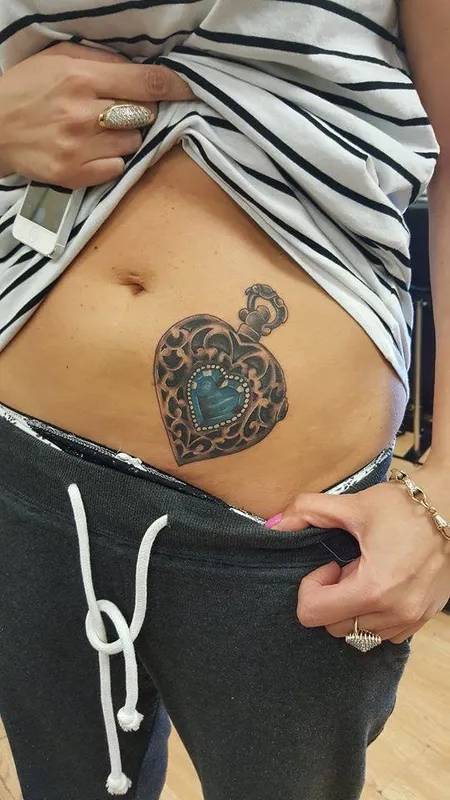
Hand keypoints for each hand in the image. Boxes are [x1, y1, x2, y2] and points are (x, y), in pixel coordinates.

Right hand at [0, 41, 194, 187]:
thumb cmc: (26, 89)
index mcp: (82, 78)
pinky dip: (111, 160)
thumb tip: (137, 70)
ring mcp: (80, 148)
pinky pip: (117, 168)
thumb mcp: (58, 59)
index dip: (174, 87)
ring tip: (97, 131)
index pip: (145, 84)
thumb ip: (100, 62)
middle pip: (145, 116)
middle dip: (139, 112)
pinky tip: (90, 150)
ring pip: (133, 145)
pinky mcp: (75, 174)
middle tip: (117, 110)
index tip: (189, 89)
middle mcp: (84, 114)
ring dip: (124, 138)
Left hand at [266, 463, 449, 642]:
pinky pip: (382, 632)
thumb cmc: (406, 507)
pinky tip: (385, 581)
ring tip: (369, 571)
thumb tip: (273, 524)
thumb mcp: (354, 504)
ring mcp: (410, 620)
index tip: (330, 563)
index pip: (312, 613)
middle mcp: (394, 613)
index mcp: (374, 588)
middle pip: (333, 626)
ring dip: (353, 605)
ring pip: (358, 632)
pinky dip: (374, 613)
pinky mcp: (421, 620)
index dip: (312, 586)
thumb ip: (308, 511)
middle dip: (332, 596)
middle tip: (349, 564)